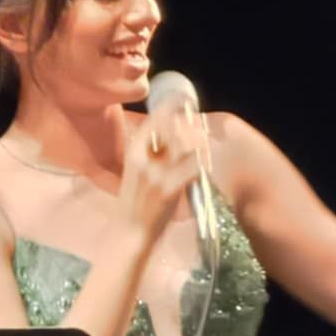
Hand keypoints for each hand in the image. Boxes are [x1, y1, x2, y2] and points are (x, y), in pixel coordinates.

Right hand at [116, 112, 202, 245]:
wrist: (129, 235)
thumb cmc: (133, 206)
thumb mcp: (134, 175)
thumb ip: (147, 157)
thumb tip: (163, 139)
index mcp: (133, 154)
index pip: (153, 121)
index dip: (169, 108)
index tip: (182, 100)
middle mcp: (143, 160)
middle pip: (171, 130)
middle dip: (189, 125)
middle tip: (202, 126)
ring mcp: (156, 175)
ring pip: (184, 146)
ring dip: (199, 143)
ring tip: (206, 145)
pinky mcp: (169, 190)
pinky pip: (192, 169)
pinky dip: (202, 164)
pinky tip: (206, 165)